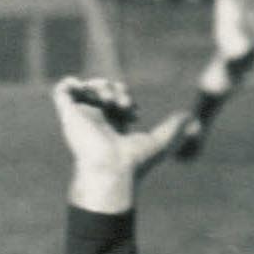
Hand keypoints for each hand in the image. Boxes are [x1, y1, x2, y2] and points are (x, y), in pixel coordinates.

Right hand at [54, 78, 191, 214]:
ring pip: (86, 89)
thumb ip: (174, 128)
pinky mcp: (69, 114)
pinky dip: (71, 83)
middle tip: (124, 104)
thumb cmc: (135, 162)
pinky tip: (86, 89)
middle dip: (116, 89)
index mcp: (113, 128)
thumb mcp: (161, 142)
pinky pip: (61, 91)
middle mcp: (96, 122)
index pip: (115, 102)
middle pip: (102, 92)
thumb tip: (192, 118)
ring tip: (110, 100)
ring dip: (101, 86)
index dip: (126, 97)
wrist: (113, 170)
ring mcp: (81, 117)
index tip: (134, 112)